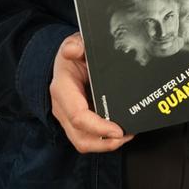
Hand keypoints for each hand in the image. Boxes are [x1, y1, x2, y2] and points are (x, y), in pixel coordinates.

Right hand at [49, 33, 133, 152]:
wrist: (66, 61)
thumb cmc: (72, 55)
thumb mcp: (74, 43)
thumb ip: (75, 44)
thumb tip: (74, 49)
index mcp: (62, 90)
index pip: (78, 116)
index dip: (99, 127)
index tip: (118, 130)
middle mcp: (62, 108)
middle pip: (81, 137)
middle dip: (104, 143)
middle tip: (126, 136)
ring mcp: (67, 118)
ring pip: (83, 142)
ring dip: (105, 144)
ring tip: (126, 136)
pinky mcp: (76, 123)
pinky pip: (87, 138)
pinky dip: (103, 140)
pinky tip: (120, 133)